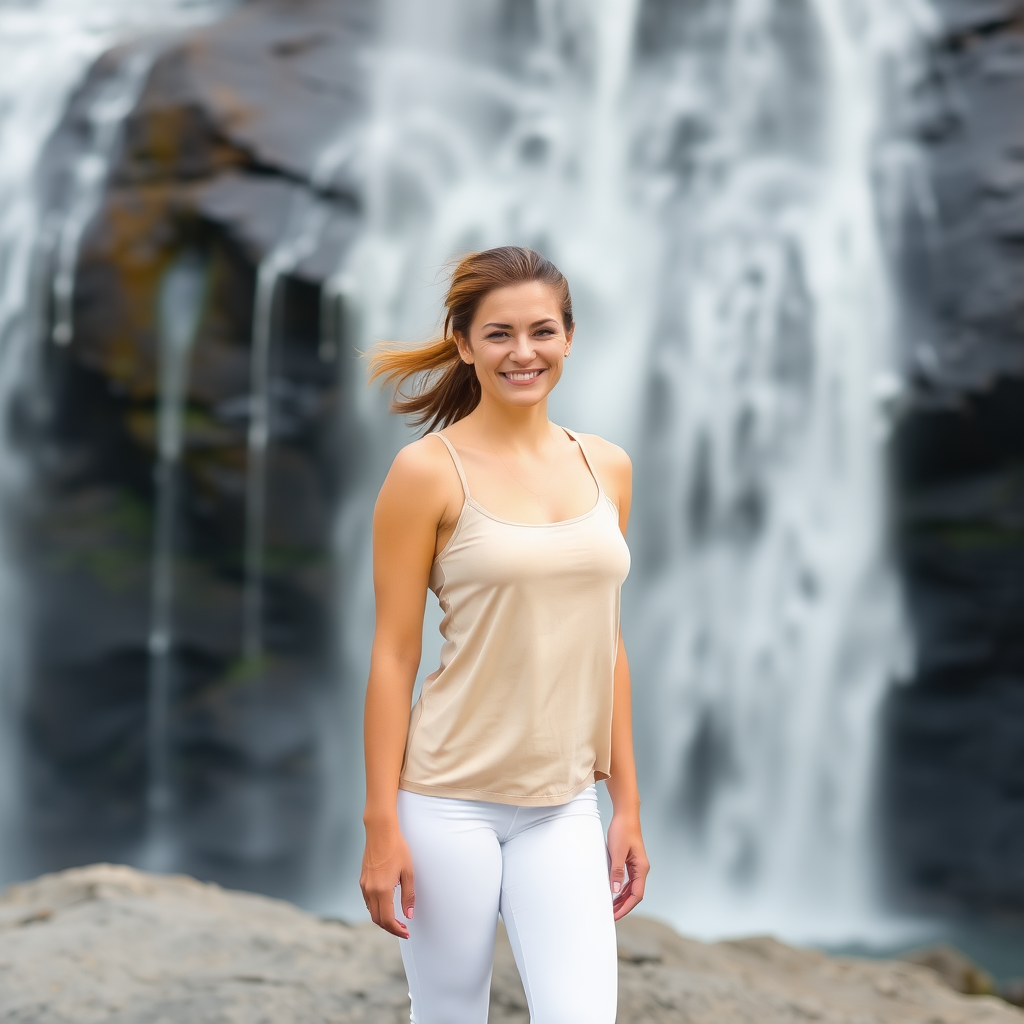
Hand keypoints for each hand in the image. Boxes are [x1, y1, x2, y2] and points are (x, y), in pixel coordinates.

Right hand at [360, 818, 415, 937]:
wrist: (380, 832)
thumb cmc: (396, 848)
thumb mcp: (408, 872)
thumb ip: (408, 895)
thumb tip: (409, 914)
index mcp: (382, 890)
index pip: (387, 919)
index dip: (397, 930)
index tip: (406, 932)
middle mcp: (370, 890)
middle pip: (377, 919)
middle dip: (390, 927)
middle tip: (403, 929)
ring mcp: (364, 885)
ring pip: (371, 911)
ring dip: (382, 919)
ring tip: (396, 919)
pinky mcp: (362, 880)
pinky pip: (368, 901)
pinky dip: (377, 908)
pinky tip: (387, 904)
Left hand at [607, 812, 648, 920]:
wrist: (625, 814)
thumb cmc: (623, 830)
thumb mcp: (617, 851)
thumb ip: (617, 871)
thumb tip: (614, 890)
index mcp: (641, 868)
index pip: (636, 895)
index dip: (626, 907)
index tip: (615, 915)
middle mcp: (641, 868)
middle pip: (634, 894)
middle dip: (624, 905)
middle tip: (610, 914)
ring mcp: (637, 865)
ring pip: (631, 888)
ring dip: (622, 898)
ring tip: (610, 906)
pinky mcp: (631, 861)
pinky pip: (628, 880)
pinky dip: (621, 888)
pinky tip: (613, 891)